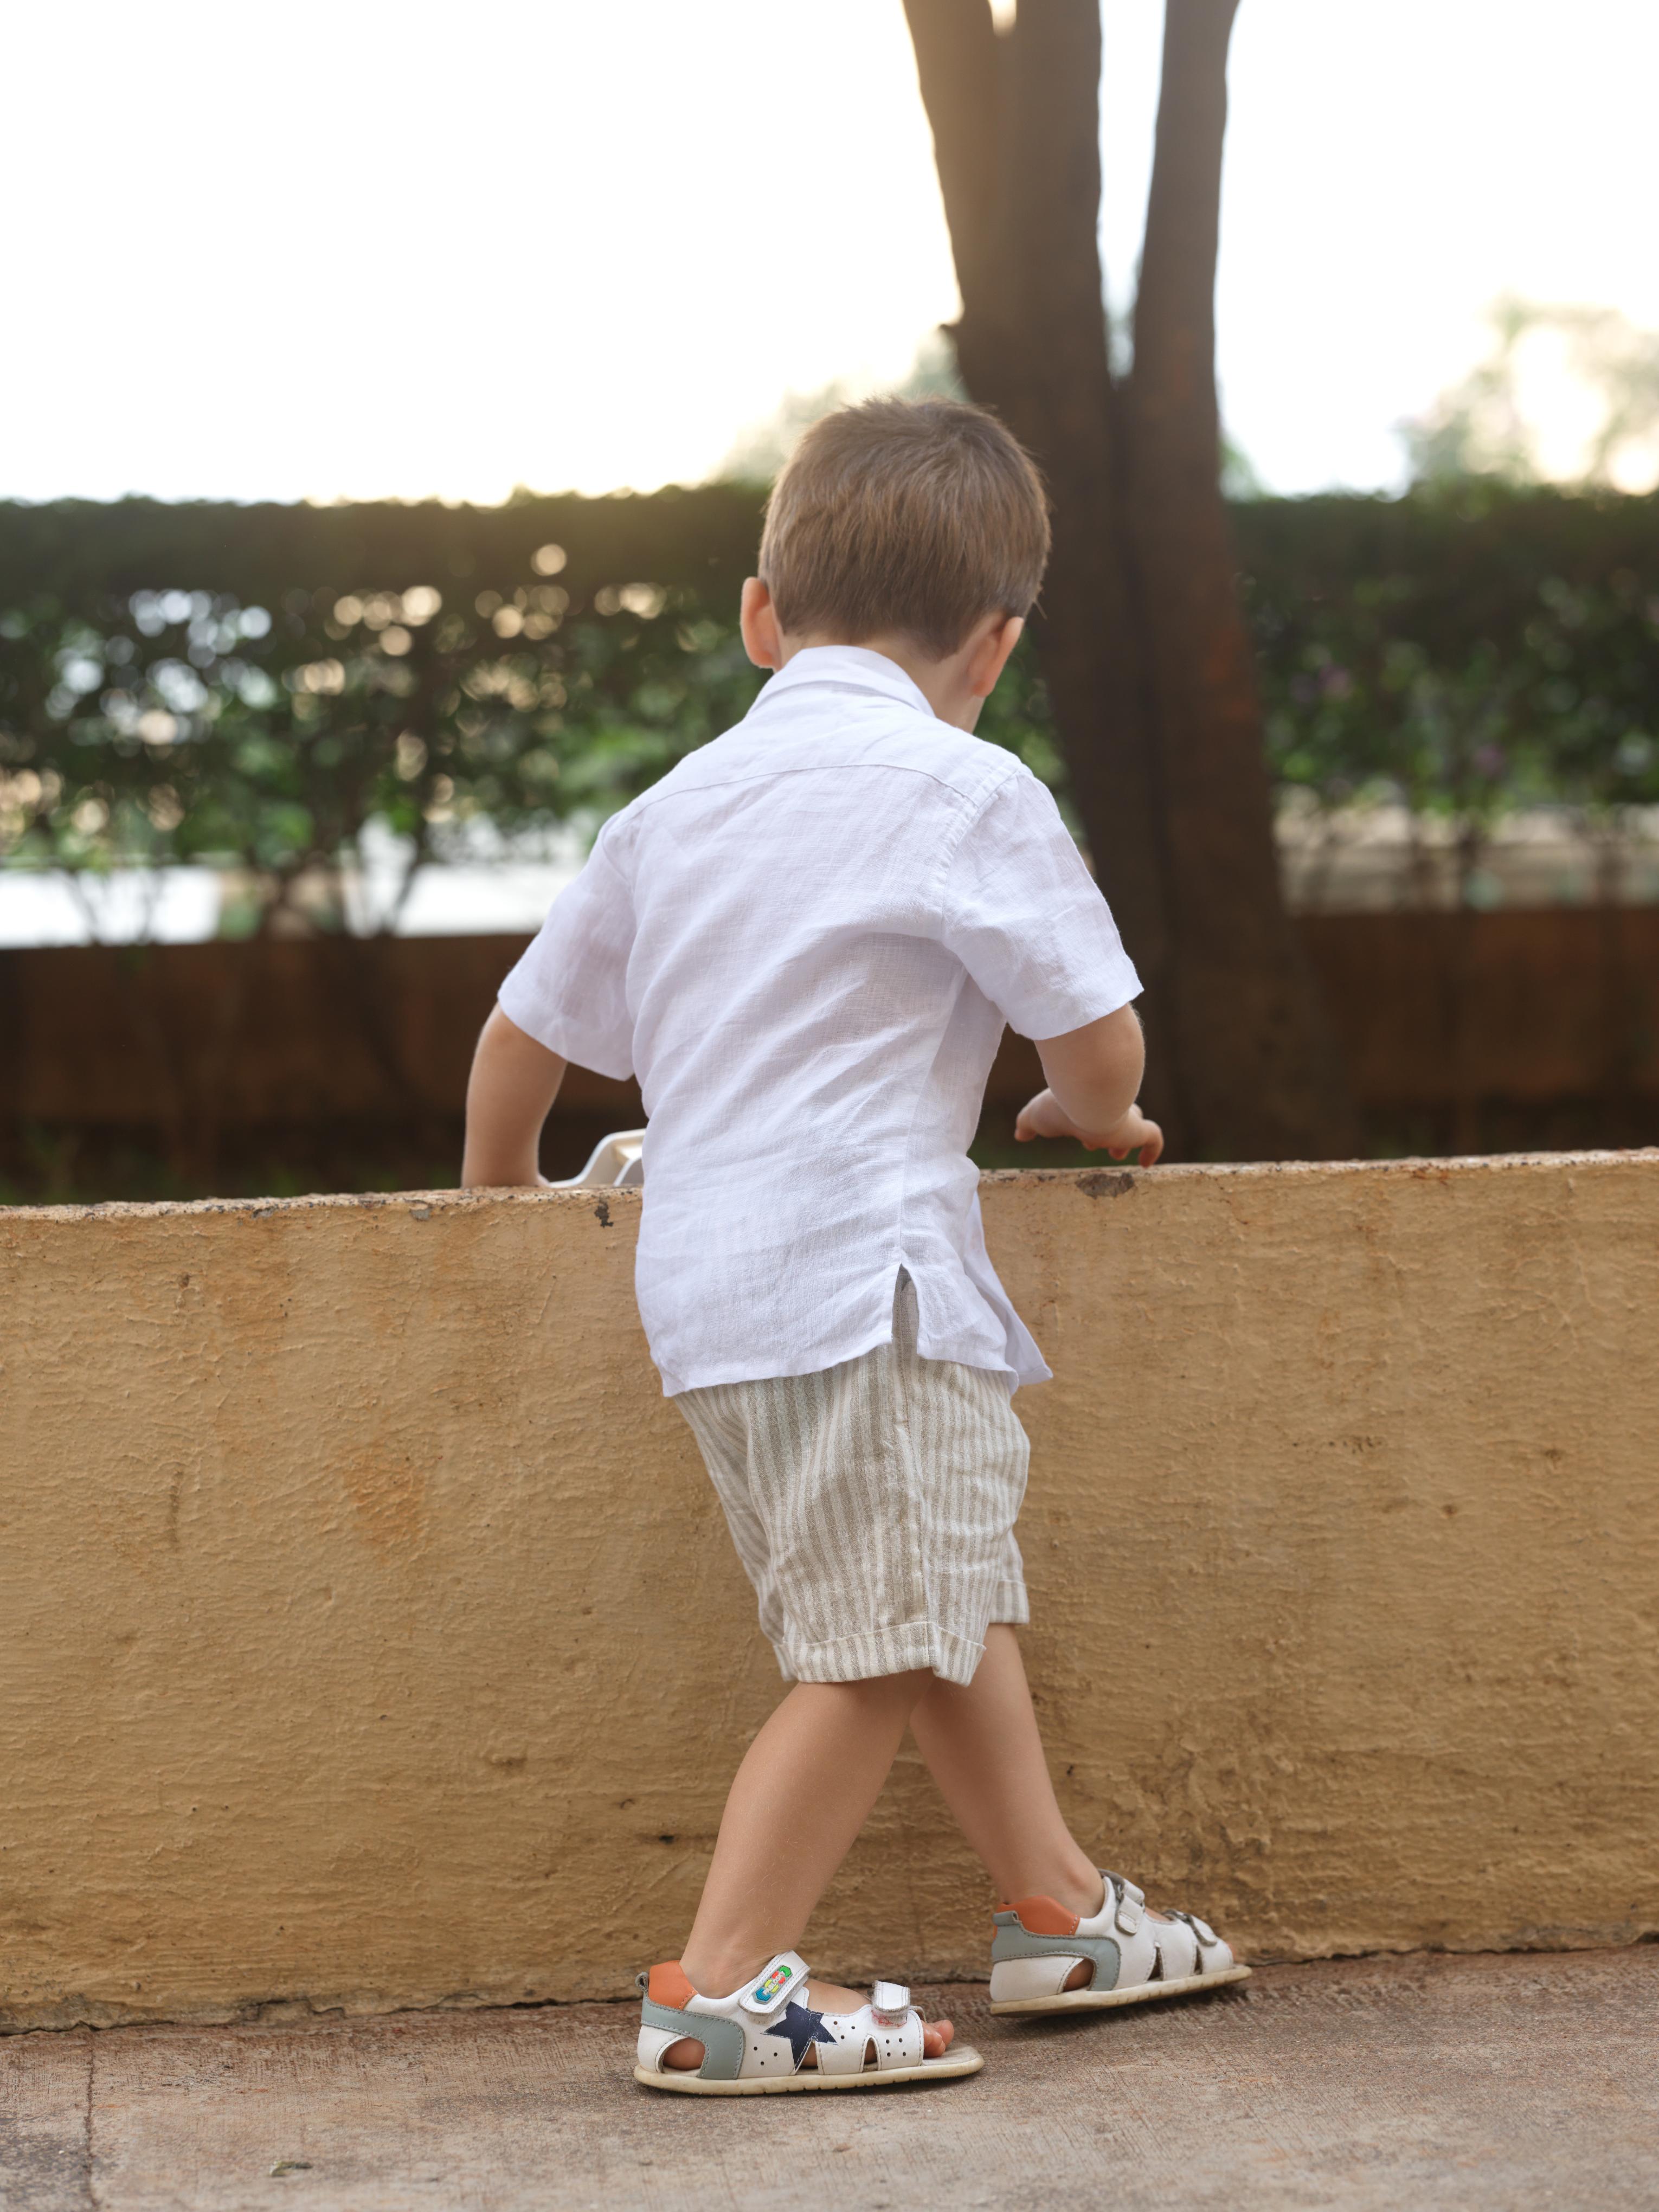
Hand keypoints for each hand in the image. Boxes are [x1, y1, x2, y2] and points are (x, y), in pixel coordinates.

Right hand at [1014, 1088, 1163, 1164]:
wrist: (1084, 1095)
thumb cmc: (1059, 1104)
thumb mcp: (1035, 1116)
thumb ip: (1027, 1124)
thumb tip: (1020, 1134)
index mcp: (1085, 1103)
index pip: (1090, 1110)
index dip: (1085, 1124)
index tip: (1080, 1138)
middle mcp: (1107, 1106)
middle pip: (1111, 1114)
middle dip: (1103, 1129)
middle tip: (1092, 1144)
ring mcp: (1124, 1118)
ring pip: (1134, 1124)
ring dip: (1125, 1139)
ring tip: (1116, 1155)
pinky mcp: (1136, 1129)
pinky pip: (1153, 1139)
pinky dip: (1151, 1152)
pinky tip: (1145, 1165)